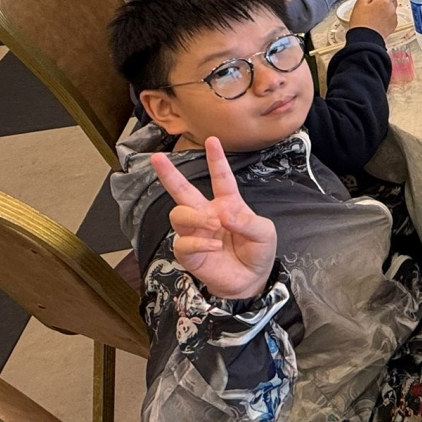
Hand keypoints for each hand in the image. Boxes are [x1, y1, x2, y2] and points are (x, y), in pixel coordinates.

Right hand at [150, 138, 276, 300]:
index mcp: (228, 203)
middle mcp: (207, 214)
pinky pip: (183, 242)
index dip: (216, 159)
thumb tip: (223, 213)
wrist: (252, 280)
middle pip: (183, 191)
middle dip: (169, 174)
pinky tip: (213, 245)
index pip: (221, 177)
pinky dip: (198, 241)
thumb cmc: (258, 251)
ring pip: (179, 214)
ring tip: (213, 225)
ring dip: (194, 217)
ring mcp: (196, 233)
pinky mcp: (189, 253)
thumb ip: (248, 221)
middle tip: (158, 158)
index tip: (212, 140)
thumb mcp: (264, 232)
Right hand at [347, 0, 398, 37]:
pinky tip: (377, 22)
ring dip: (385, 11)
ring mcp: (393, 19)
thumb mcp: (360, 3)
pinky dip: (386, 19)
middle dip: (385, 1)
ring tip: (374, 16)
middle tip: (374, 6)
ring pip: (392, 10)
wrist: (365, 39)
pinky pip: (391, 19)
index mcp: (384, 2)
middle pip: (393, 1)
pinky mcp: (392, 27)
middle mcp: (391, 9)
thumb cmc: (362, 22)